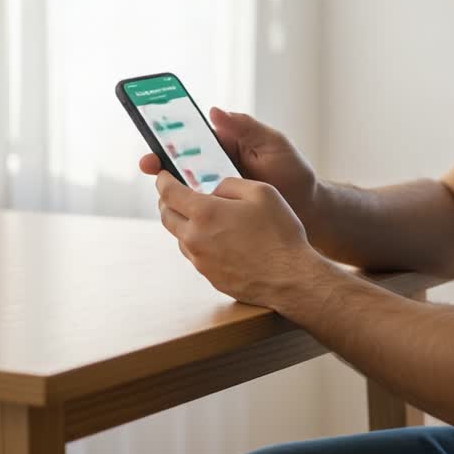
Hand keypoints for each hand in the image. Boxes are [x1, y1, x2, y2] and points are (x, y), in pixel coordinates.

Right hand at [140, 108, 318, 222]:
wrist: (309, 209)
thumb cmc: (294, 172)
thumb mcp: (273, 144)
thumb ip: (246, 127)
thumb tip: (215, 111)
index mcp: (225, 146)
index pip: (191, 138)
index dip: (170, 137)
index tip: (155, 137)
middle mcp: (215, 168)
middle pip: (180, 164)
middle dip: (161, 163)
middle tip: (150, 165)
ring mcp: (216, 192)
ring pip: (184, 189)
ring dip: (170, 189)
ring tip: (163, 189)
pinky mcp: (220, 213)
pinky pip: (197, 211)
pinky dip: (187, 211)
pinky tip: (181, 213)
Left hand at [154, 170, 327, 308]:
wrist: (290, 278)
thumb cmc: (280, 233)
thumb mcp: (261, 192)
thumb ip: (230, 184)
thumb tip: (214, 189)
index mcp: (205, 213)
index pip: (169, 193)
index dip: (162, 180)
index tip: (162, 176)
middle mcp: (195, 238)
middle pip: (166, 217)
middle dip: (167, 202)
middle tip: (175, 194)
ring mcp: (201, 261)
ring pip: (180, 237)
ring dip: (184, 224)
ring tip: (203, 218)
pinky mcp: (210, 277)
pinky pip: (196, 255)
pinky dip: (199, 243)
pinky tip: (220, 240)